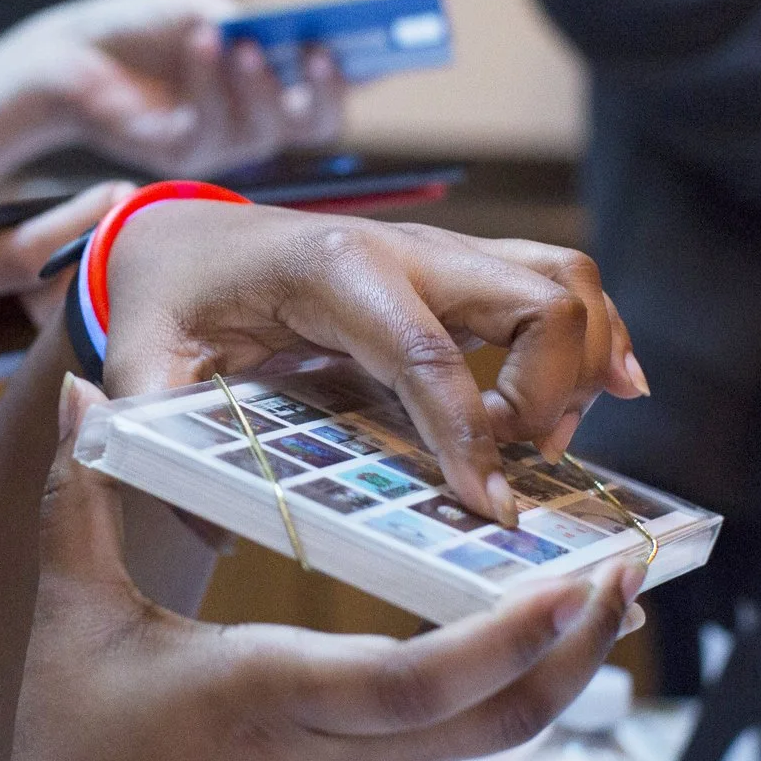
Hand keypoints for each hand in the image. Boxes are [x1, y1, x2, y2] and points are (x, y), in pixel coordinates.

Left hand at [0, 0, 345, 176]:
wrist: (69, 53)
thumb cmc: (141, 26)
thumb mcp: (203, 8)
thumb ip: (250, 22)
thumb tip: (294, 34)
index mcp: (270, 87)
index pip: (331, 91)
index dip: (361, 75)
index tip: (380, 48)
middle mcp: (254, 123)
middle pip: (317, 127)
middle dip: (326, 92)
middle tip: (319, 51)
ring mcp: (220, 146)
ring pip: (268, 131)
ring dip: (255, 80)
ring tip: (236, 40)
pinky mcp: (180, 158)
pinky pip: (213, 127)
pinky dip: (209, 79)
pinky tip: (199, 43)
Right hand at [0, 160, 125, 384]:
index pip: (26, 260)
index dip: (80, 225)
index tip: (120, 191)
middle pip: (35, 299)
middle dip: (76, 255)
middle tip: (113, 207)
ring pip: (13, 321)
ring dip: (42, 281)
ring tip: (73, 227)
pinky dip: (4, 299)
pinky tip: (9, 260)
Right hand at [0, 378, 644, 760]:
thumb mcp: (74, 622)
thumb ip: (81, 501)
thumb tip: (71, 395)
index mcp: (272, 701)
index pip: (422, 680)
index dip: (514, 639)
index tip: (577, 584)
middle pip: (494, 721)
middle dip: (575, 648)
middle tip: (622, 574)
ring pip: (475, 744)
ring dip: (537, 676)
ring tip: (575, 600)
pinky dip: (477, 708)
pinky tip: (487, 658)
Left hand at [102, 203, 647, 522]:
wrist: (184, 238)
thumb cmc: (171, 302)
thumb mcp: (145, 360)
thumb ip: (164, 426)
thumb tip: (206, 522)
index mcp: (331, 271)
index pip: (428, 353)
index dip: (471, 436)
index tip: (492, 511)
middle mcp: (403, 248)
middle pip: (537, 299)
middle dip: (552, 396)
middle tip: (517, 470)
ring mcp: (441, 253)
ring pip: (565, 280)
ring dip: (585, 364)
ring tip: (552, 445)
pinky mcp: (460, 270)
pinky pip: (557, 283)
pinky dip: (597, 336)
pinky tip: (615, 392)